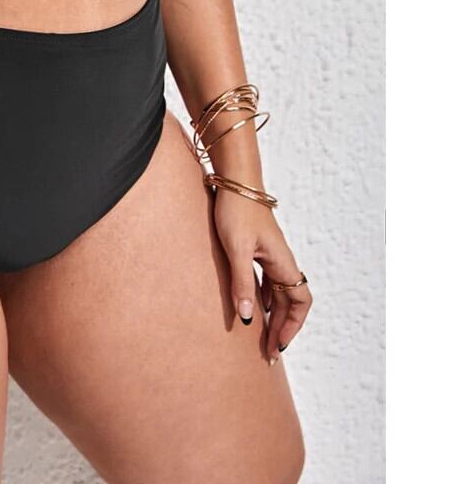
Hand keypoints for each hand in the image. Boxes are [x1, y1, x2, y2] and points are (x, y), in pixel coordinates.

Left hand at [214, 190, 312, 364]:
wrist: (234, 181)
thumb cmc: (236, 211)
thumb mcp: (236, 249)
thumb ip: (242, 282)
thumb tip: (247, 318)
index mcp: (282, 262)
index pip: (299, 302)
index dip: (292, 326)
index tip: (278, 345)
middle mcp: (281, 260)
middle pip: (289, 302)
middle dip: (281, 328)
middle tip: (268, 353)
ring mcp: (270, 254)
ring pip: (278, 292)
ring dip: (272, 315)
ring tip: (260, 336)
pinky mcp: (257, 248)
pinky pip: (266, 281)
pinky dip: (262, 298)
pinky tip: (250, 306)